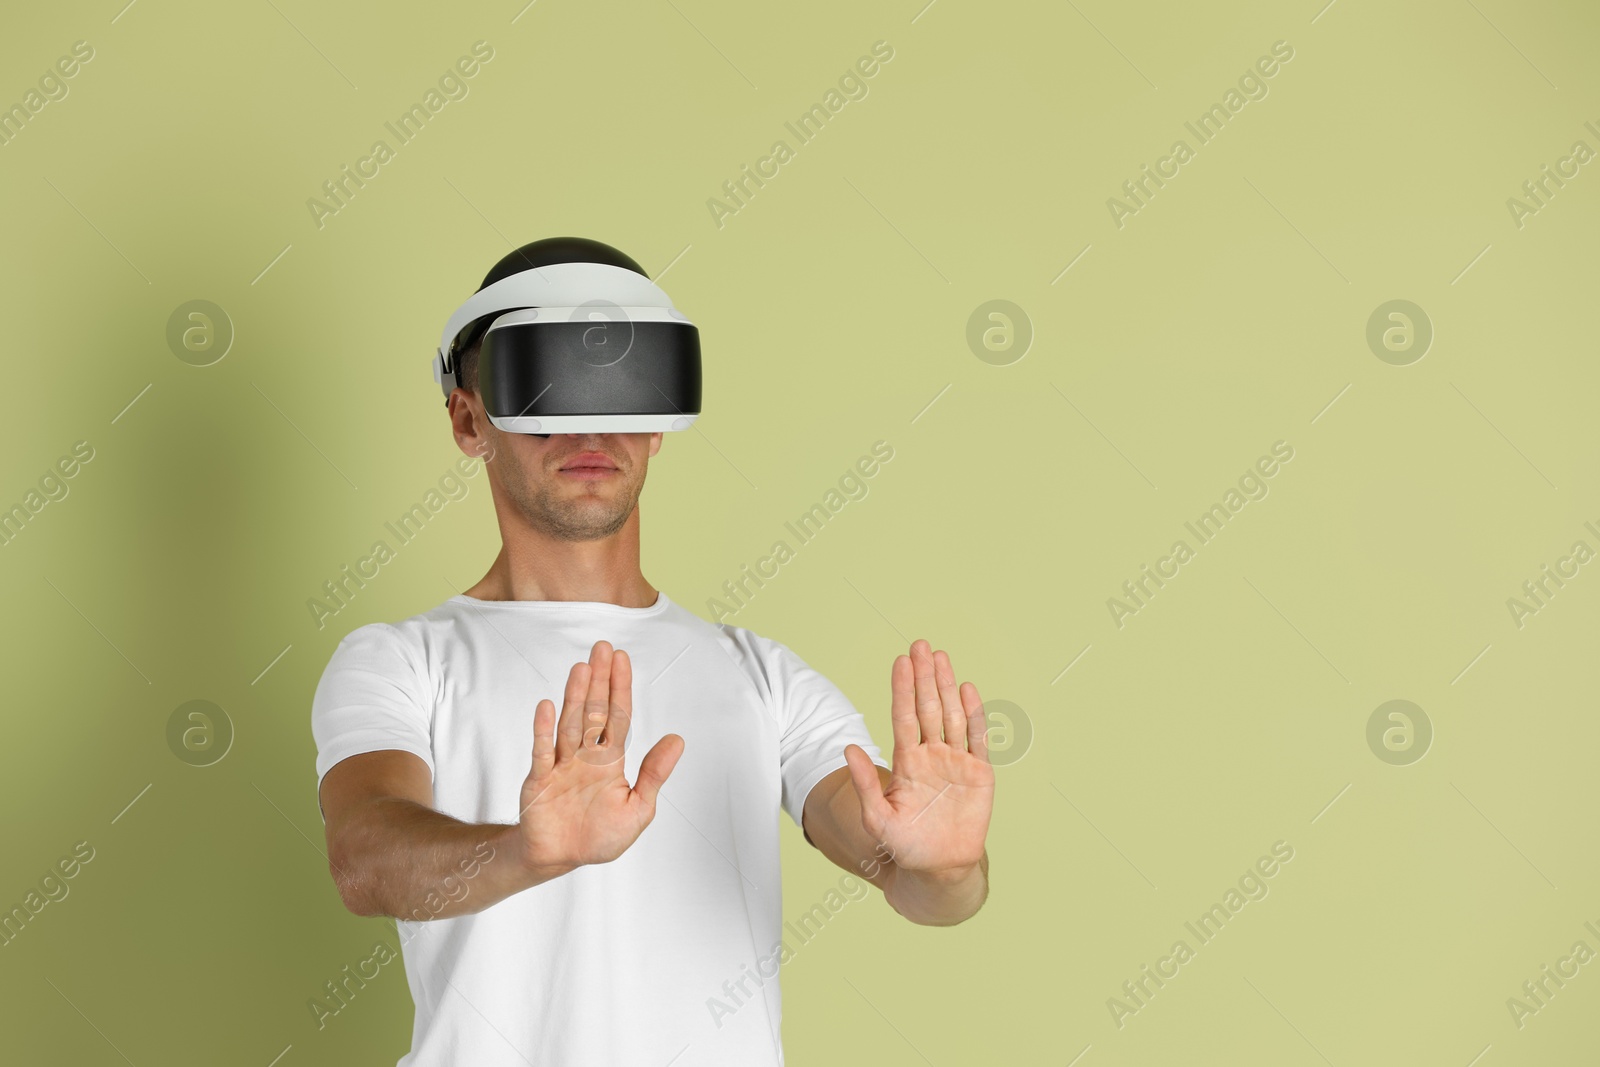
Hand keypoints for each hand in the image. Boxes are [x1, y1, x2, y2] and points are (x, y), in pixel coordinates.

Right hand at [513, 640, 684, 873]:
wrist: (562, 859)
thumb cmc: (600, 836)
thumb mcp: (638, 809)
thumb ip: (654, 774)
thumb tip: (678, 740)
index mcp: (610, 760)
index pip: (618, 716)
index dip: (620, 688)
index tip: (622, 659)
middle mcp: (585, 755)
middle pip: (594, 711)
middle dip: (599, 680)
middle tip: (602, 648)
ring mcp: (561, 764)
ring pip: (570, 724)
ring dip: (575, 697)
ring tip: (581, 669)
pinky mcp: (540, 779)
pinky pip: (543, 752)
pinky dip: (544, 730)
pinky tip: (547, 706)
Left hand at [843, 639, 993, 878]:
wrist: (940, 868)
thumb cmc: (905, 846)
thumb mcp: (877, 818)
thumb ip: (865, 784)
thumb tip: (848, 748)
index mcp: (906, 762)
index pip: (903, 716)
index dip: (902, 689)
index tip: (900, 661)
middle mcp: (930, 754)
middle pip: (926, 707)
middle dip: (923, 676)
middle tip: (920, 644)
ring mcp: (955, 760)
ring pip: (950, 715)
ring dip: (946, 686)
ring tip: (940, 657)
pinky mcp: (978, 772)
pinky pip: (976, 737)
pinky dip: (974, 713)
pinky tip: (967, 689)